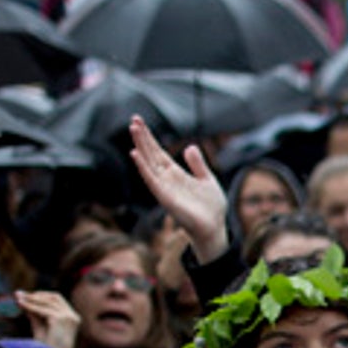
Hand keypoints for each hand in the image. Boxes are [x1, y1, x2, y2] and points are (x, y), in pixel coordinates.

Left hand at [15, 290, 80, 347]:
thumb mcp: (40, 328)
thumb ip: (34, 314)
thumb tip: (23, 300)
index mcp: (72, 319)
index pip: (57, 300)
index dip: (42, 296)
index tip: (26, 296)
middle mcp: (73, 316)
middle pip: (54, 297)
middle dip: (36, 295)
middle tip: (19, 295)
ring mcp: (68, 317)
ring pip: (47, 302)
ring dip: (31, 299)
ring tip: (17, 299)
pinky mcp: (61, 319)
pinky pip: (43, 309)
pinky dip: (30, 306)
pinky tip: (20, 304)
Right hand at [128, 115, 227, 261]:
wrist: (214, 228)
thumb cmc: (210, 208)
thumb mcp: (207, 180)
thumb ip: (198, 164)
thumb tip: (190, 147)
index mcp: (176, 174)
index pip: (159, 152)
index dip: (150, 138)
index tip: (140, 122)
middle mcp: (167, 179)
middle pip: (151, 154)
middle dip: (143, 137)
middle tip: (133, 119)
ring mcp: (164, 188)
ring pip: (148, 163)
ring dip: (140, 146)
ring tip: (133, 130)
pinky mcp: (165, 197)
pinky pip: (151, 180)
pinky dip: (143, 167)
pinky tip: (135, 153)